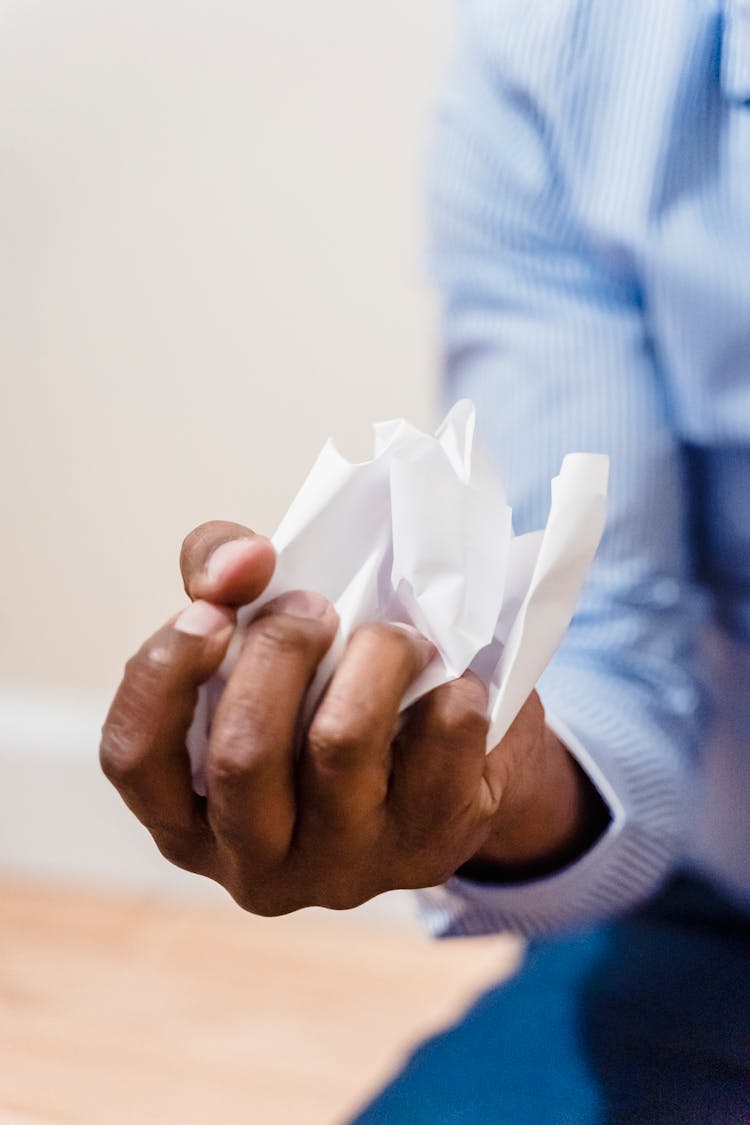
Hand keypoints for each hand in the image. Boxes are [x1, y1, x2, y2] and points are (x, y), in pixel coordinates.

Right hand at [100, 522, 604, 913]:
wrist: (441, 762)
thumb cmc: (321, 690)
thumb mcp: (254, 631)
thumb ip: (218, 571)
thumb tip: (244, 562)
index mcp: (189, 820)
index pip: (135, 758)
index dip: (163, 671)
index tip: (214, 613)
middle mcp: (256, 866)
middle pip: (243, 754)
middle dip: (280, 650)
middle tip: (316, 608)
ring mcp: (345, 867)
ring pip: (342, 745)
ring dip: (375, 656)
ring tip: (393, 635)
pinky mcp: (432, 848)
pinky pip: (443, 737)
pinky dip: (449, 684)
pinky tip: (443, 681)